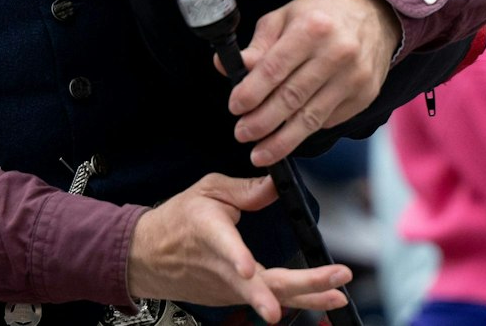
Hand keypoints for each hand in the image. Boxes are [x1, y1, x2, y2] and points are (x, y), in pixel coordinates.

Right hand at [127, 174, 349, 320]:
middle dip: (301, 284)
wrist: (147, 257)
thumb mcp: (206, 191)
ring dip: (308, 298)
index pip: (224, 247)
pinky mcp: (234, 298)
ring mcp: (228, 287)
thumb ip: (244, 189)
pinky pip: (270, 299)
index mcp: (209, 232)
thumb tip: (277, 184)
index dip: (237, 258)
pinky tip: (324, 298)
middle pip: (262, 283)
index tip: (248, 270)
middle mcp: (221, 266)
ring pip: (271, 296)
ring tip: (338, 295)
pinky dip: (299, 300)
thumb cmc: (179, 220)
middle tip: (332, 281)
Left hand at [222, 0, 400, 165]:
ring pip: (311, 118)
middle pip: (292, 98)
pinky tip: (289, 135)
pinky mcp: (364, 96)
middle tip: (242, 133)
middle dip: (262, 122)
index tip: (235, 107)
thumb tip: (226, 67)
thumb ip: (258, 46)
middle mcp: (337, 53)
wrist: (374, 14)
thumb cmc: (322, 15)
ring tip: (260, 153)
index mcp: (312, 28)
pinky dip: (305, 130)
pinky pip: (328, 121)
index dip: (251, 92)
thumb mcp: (285, 17)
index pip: (275, 68)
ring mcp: (354, 77)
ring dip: (282, 140)